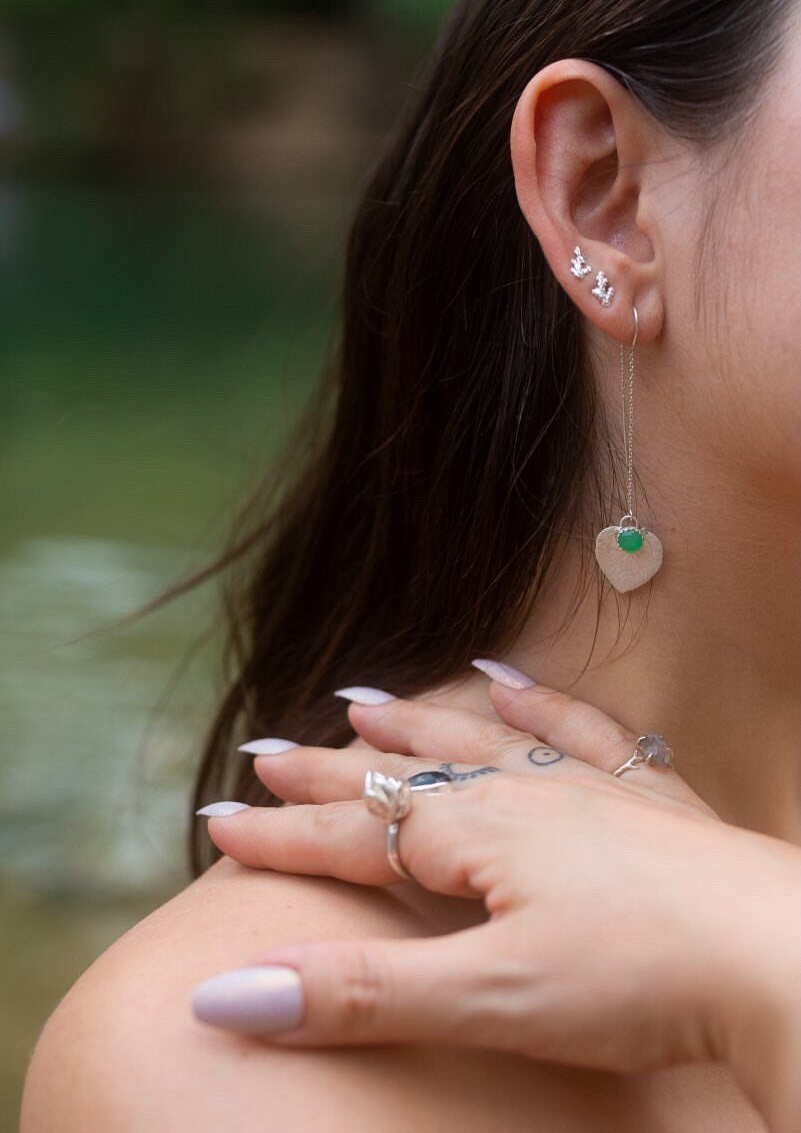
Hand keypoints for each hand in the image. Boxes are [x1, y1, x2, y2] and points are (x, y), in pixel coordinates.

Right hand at [195, 675, 799, 1131]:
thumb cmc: (640, 980)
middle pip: (403, 775)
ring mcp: (586, 790)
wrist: (780, 954)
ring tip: (363, 696)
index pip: (353, 835)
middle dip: (329, 773)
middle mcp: (522, 797)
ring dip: (415, 723)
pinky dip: (539, 704)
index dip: (281, 836)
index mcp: (476, 839)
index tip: (216, 826)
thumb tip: (229, 992)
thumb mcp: (487, 1000)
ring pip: (478, 742)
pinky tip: (511, 678)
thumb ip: (361, 994)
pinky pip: (580, 732)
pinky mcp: (645, 801)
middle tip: (268, 753)